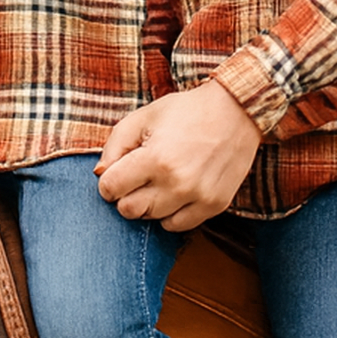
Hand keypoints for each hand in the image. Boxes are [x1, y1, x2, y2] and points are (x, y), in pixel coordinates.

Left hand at [95, 80, 261, 231]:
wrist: (237, 111)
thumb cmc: (187, 111)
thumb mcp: (144, 116)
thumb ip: (115, 144)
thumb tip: (100, 175)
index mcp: (155, 158)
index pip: (111, 188)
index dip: (109, 179)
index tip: (118, 171)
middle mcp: (176, 183)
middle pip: (129, 210)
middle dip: (126, 194)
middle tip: (138, 176)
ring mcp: (198, 197)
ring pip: (152, 220)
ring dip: (149, 204)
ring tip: (160, 180)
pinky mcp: (214, 205)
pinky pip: (178, 226)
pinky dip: (171, 213)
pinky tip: (176, 191)